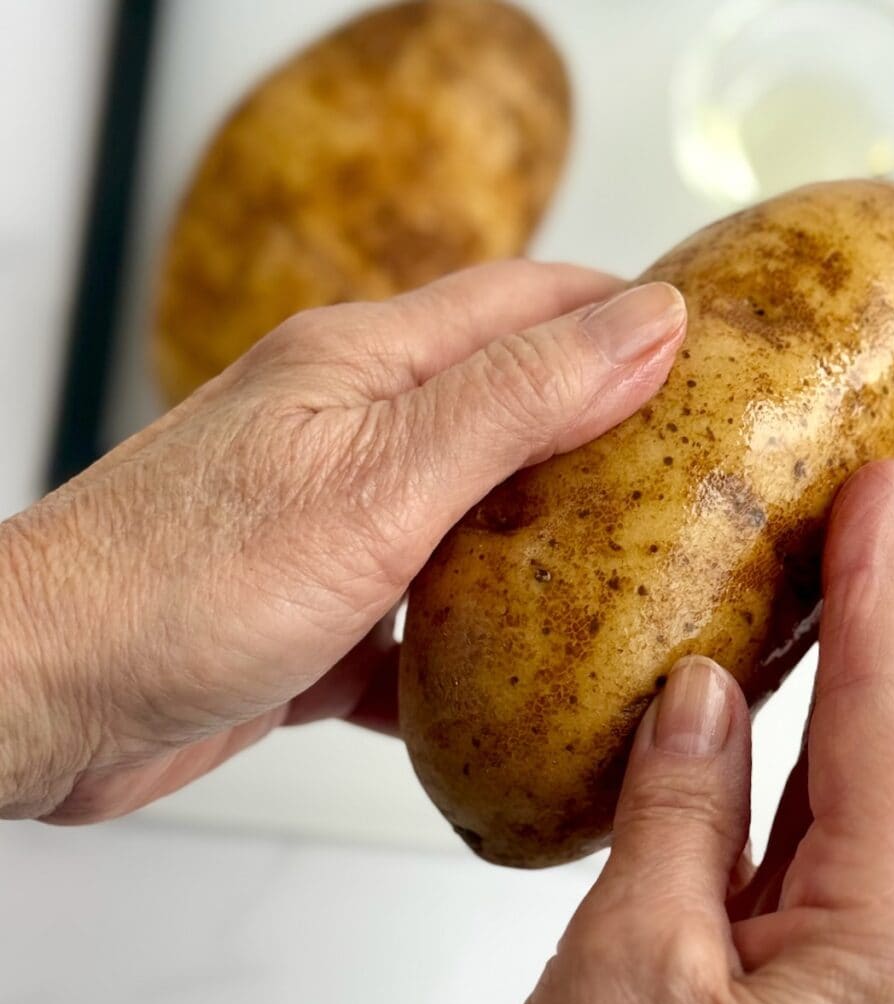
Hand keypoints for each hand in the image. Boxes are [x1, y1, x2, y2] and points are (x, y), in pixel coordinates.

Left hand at [0, 261, 686, 820]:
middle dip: (603, 429)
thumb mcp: (380, 478)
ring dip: (547, 540)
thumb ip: (515, 399)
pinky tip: (526, 680)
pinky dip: (478, 642)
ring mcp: (339, 520)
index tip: (713, 343)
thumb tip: (645, 321)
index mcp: (367, 367)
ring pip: (474, 516)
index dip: (623, 309)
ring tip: (637, 574)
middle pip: (507, 408)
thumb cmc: (181, 581)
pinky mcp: (324, 610)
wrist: (40, 697)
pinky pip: (427, 615)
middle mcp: (354, 431)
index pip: (527, 301)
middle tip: (695, 470)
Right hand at [523, 443, 893, 1003]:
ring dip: (884, 635)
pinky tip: (808, 666)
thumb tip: (700, 695)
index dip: (888, 591)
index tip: (889, 488)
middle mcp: (883, 932)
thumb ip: (676, 818)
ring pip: (876, 751)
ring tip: (887, 539)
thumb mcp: (631, 968)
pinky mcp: (794, 932)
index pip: (888, 719)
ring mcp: (844, 933)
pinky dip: (821, 712)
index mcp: (870, 938)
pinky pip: (821, 795)